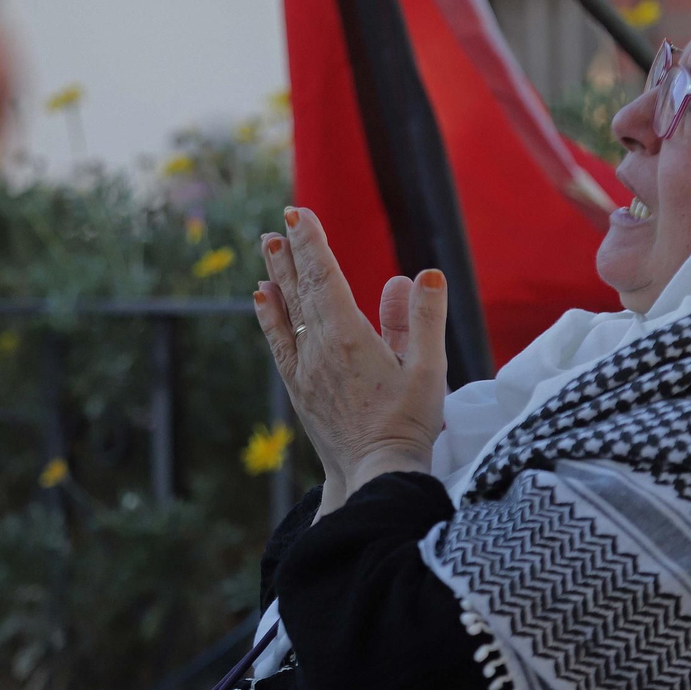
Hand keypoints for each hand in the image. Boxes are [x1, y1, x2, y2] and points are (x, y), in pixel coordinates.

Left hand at [253, 207, 447, 512]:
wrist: (374, 476)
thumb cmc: (409, 425)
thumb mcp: (429, 370)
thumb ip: (425, 319)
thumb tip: (423, 274)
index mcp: (349, 337)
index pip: (324, 277)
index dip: (312, 243)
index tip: (299, 213)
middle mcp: (318, 349)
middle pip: (300, 290)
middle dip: (292, 254)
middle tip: (279, 224)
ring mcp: (304, 370)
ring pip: (286, 313)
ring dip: (277, 276)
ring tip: (268, 248)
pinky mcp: (299, 389)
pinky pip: (279, 342)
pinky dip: (269, 316)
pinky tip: (262, 299)